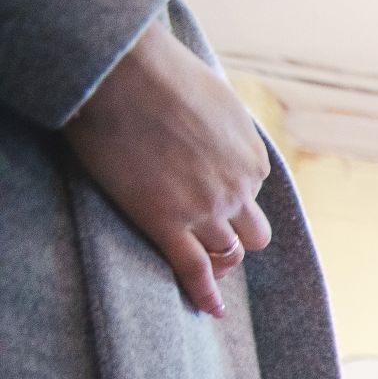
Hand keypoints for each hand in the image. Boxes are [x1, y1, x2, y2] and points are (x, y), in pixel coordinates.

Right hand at [62, 19, 272, 316]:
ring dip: (218, 262)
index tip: (210, 194)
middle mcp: (238, 188)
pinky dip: (204, 294)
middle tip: (212, 237)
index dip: (231, 194)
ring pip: (228, 254)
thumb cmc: (158, 69)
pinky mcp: (167, 223)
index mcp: (252, 158)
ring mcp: (205, 209)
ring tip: (205, 269)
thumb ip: (219, 122)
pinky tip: (209, 310)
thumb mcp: (212, 94)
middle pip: (252, 233)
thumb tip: (209, 121)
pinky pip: (193, 269)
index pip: (252, 190)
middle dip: (236, 235)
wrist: (123, 70)